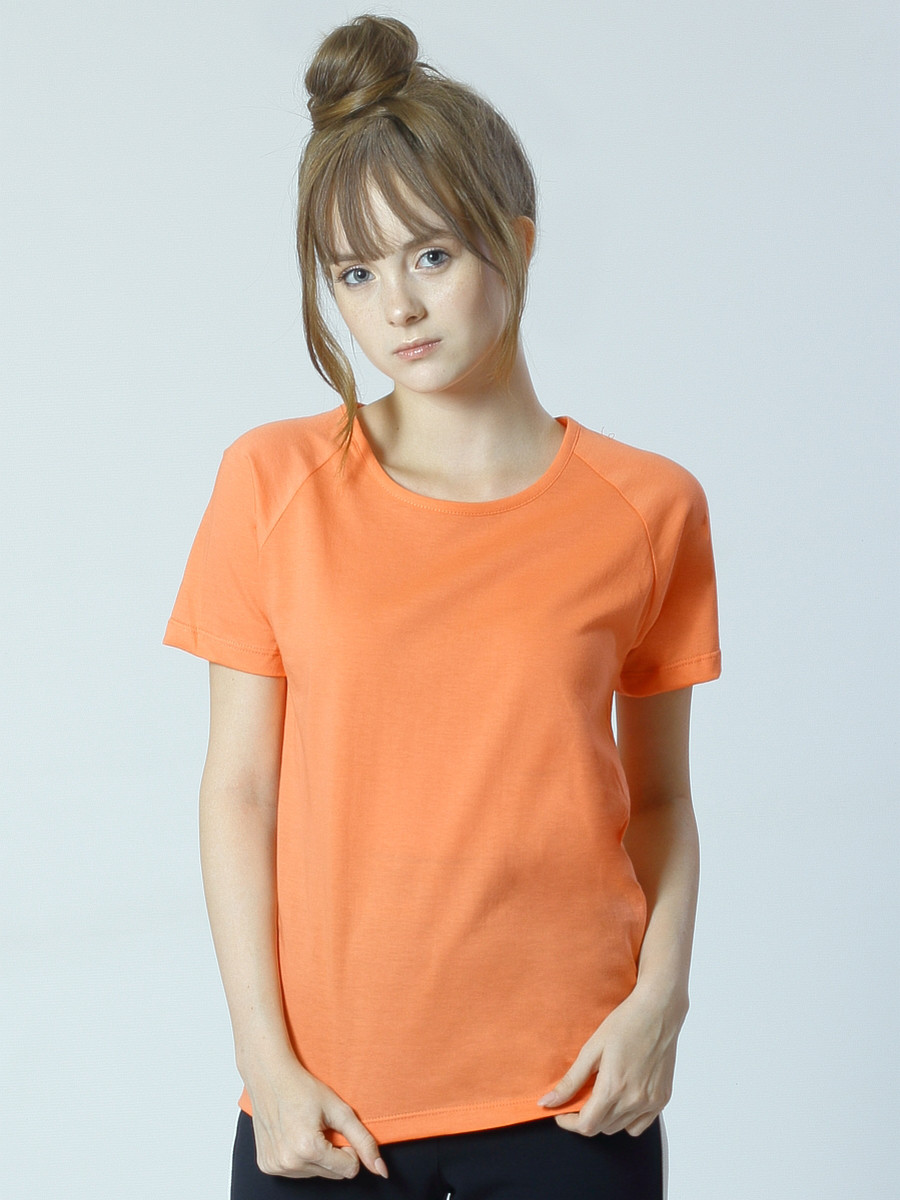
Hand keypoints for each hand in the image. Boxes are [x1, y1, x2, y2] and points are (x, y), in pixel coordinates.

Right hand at [246, 1056, 388, 1179]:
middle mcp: (289, 1162)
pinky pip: (296, 1172)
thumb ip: (364, 1141)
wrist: (270, 1076)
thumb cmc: (304, 1088)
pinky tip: (293, 1135)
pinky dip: (300, 1157)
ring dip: (317, 1156)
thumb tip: (381, 1170)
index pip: (349, 1169)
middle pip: (333, 1174)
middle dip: (334, 1153)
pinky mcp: (266, 1166)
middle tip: (321, 1126)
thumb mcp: (340, 1110)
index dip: (349, 1148)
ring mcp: (276, 1166)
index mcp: (308, 1148)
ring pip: (316, 1174)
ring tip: (306, 1129)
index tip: (337, 1128)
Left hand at [537, 985, 685, 1136]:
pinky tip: (622, 1097)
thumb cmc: (625, 1023)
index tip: (560, 1112)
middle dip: (585, 1117)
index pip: (586, 1126)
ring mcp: (651, 1102)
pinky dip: (627, 1119)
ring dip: (605, 1118)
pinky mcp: (663, 1099)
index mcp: (613, 1087)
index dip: (568, 1123)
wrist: (659, 1010)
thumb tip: (546, 1102)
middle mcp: (634, 1100)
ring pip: (619, 1128)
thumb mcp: (592, 1049)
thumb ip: (570, 1081)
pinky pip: (640, 1125)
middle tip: (579, 1096)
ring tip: (601, 1092)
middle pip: (601, 1128)